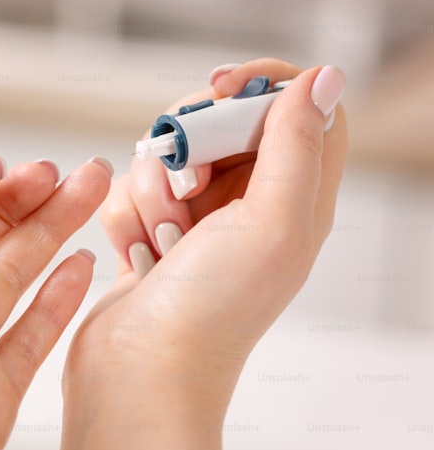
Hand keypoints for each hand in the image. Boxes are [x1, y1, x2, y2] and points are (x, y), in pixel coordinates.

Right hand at [32, 60, 347, 449]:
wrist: (139, 372)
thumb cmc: (210, 311)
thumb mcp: (269, 220)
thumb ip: (296, 143)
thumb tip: (325, 77)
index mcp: (296, 201)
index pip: (300, 109)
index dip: (262, 85)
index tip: (219, 87)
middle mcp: (250, 209)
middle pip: (224, 125)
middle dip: (191, 141)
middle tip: (186, 178)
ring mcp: (197, 225)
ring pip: (166, 157)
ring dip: (151, 188)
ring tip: (160, 240)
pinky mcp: (149, 238)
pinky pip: (129, 192)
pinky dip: (124, 216)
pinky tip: (133, 254)